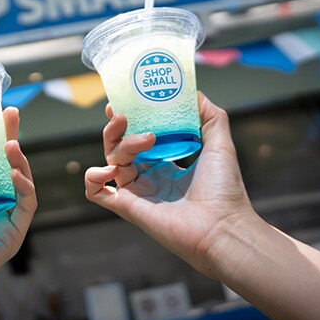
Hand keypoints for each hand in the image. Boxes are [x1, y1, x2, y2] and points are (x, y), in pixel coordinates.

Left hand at [0, 106, 36, 307]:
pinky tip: (15, 173)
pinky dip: (24, 186)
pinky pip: (26, 205)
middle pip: (8, 166)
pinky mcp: (12, 235)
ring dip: (20, 160)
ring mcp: (3, 219)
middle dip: (13, 139)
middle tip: (11, 115)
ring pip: (22, 182)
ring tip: (10, 144)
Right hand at [84, 93, 253, 275]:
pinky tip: (111, 169)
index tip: (125, 103)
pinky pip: (96, 191)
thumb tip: (192, 93)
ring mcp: (136, 192)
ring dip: (122, 144)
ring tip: (146, 139)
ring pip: (111, 160)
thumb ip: (209, 116)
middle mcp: (147, 177)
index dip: (128, 121)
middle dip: (116, 128)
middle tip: (123, 114)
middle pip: (118, 146)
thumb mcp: (220, 144)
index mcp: (164, 164)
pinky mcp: (127, 207)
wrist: (223, 227)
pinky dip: (94, 177)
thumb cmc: (225, 191)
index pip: (136, 137)